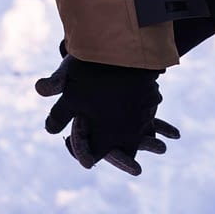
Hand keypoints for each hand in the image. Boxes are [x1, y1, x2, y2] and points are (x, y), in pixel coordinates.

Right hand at [34, 54, 177, 174]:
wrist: (110, 48)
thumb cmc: (86, 60)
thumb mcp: (69, 68)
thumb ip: (55, 80)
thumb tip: (38, 87)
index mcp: (85, 120)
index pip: (87, 145)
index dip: (96, 154)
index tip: (110, 164)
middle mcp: (104, 124)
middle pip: (114, 144)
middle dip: (127, 154)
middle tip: (139, 165)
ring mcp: (121, 118)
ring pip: (134, 135)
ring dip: (147, 141)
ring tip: (162, 146)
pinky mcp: (137, 109)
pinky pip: (150, 122)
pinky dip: (161, 128)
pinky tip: (176, 134)